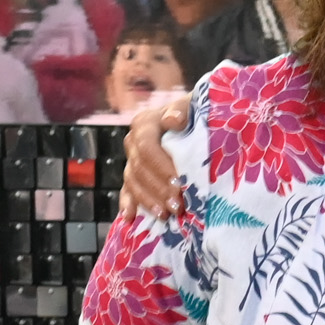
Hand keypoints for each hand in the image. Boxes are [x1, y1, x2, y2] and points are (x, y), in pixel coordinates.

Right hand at [121, 97, 193, 217]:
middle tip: (178, 206)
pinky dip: (128, 205)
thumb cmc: (196, 114)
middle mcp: (134, 142)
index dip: (161, 167)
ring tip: (165, 215)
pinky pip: (127, 192)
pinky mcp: (134, 177)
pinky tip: (130, 218)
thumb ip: (182, 109)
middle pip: (140, 169)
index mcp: (145, 124)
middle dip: (158, 189)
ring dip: (149, 201)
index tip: (179, 183)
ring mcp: (132, 161)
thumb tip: (173, 120)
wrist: (195, 121)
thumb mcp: (193, 106)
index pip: (147, 147)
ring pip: (134, 183)